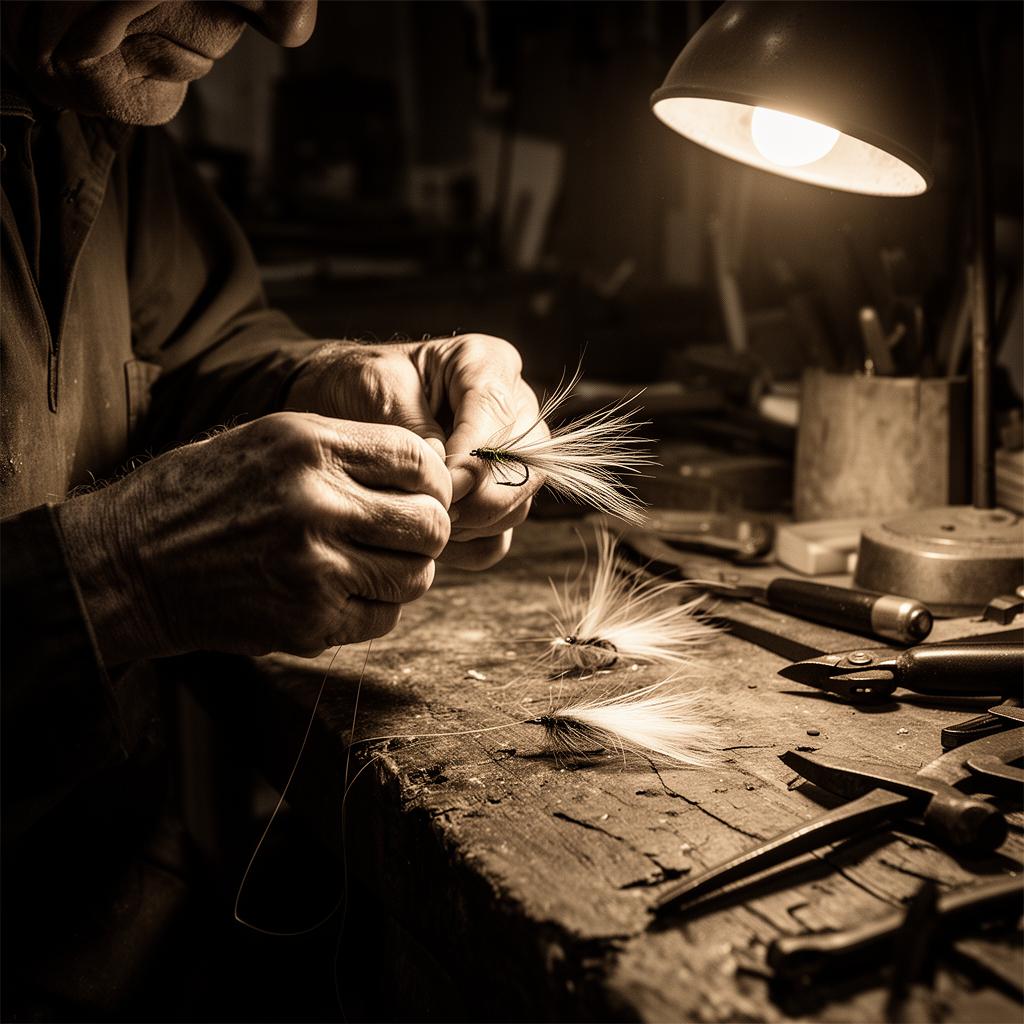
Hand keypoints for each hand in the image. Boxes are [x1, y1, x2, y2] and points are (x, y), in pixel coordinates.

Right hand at [56, 413, 450, 663]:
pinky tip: (341, 592)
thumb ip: (346, 449)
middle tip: (405, 534)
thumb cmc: (199, 495)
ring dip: (405, 572)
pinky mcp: (307, 621)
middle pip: (431, 524)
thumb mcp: (268, 440)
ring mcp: (313, 568)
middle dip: (428, 530)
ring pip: (416, 576)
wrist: (128, 565)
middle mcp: (316, 503)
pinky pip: (384, 618)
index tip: (423, 492)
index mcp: (308, 446)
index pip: (419, 461)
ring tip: (371, 563)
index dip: (434, 480)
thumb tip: (426, 468)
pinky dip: (375, 608)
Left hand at [285, 334, 544, 569]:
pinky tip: (429, 534)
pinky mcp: (494, 501)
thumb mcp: (376, 386)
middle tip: (431, 508)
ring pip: (516, 508)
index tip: (440, 482)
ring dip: (469, 524)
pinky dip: (466, 546)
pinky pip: (497, 540)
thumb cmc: (358, 385)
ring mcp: (510, 461)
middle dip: (479, 498)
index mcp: (490, 365)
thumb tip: (451, 475)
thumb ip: (416, 426)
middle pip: (527, 469)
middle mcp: (514, 411)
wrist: (338, 405)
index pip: (502, 417)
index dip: (475, 458)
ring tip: (421, 515)